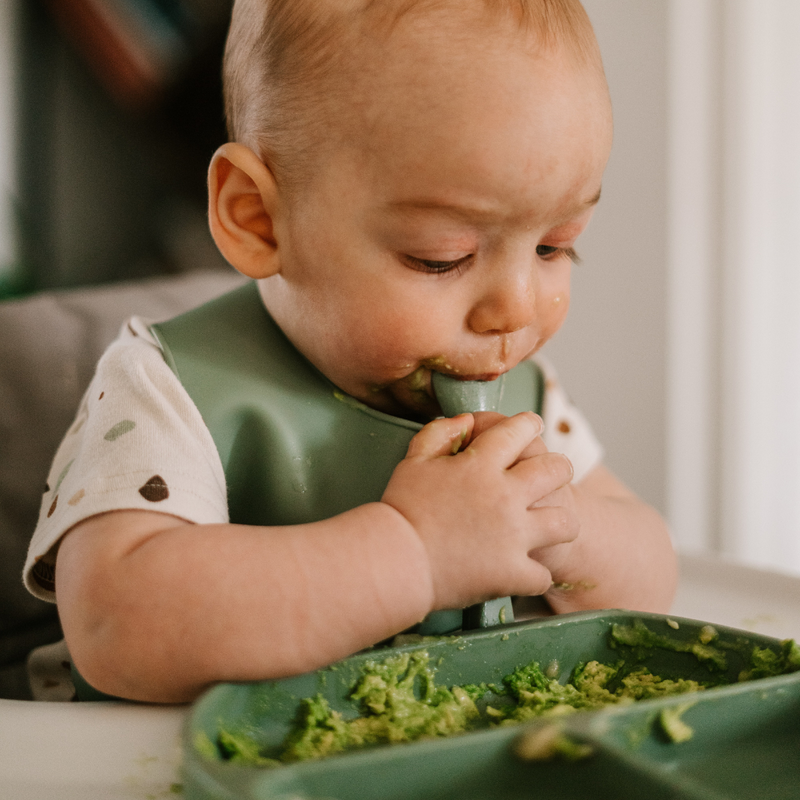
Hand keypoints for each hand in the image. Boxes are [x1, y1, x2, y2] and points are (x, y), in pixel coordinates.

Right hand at [381, 411, 576, 609]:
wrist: (396, 561)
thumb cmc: (400, 509)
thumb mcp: (413, 460)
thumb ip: (439, 434)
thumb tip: (465, 421)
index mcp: (481, 465)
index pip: (519, 430)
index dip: (528, 424)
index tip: (531, 424)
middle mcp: (506, 495)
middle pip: (555, 469)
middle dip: (559, 468)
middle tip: (554, 473)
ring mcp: (514, 535)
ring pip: (565, 522)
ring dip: (560, 522)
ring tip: (552, 525)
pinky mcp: (514, 572)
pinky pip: (543, 574)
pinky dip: (536, 574)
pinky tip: (526, 571)